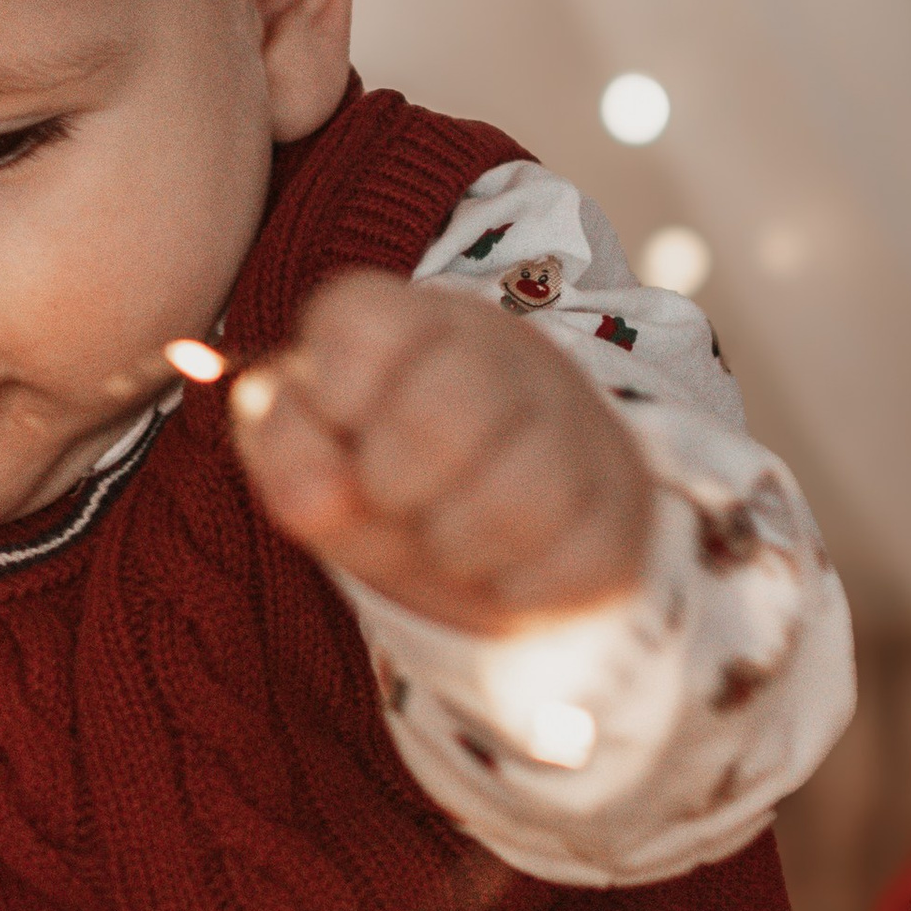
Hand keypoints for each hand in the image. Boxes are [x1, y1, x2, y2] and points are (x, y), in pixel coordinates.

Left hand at [233, 269, 651, 635]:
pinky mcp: (622, 508)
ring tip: (447, 540)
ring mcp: (575, 425)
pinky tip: (506, 568)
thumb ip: (287, 454)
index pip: (355, 322)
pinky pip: (570, 564)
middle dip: (393, 485)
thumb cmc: (384, 476)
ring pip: (516, 499)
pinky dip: (518, 590)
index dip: (334, 393)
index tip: (343, 420)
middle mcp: (504, 352)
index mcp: (411, 320)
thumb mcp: (314, 458)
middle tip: (394, 497)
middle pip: (440, 414)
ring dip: (456, 549)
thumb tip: (316, 497)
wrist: (497, 539)